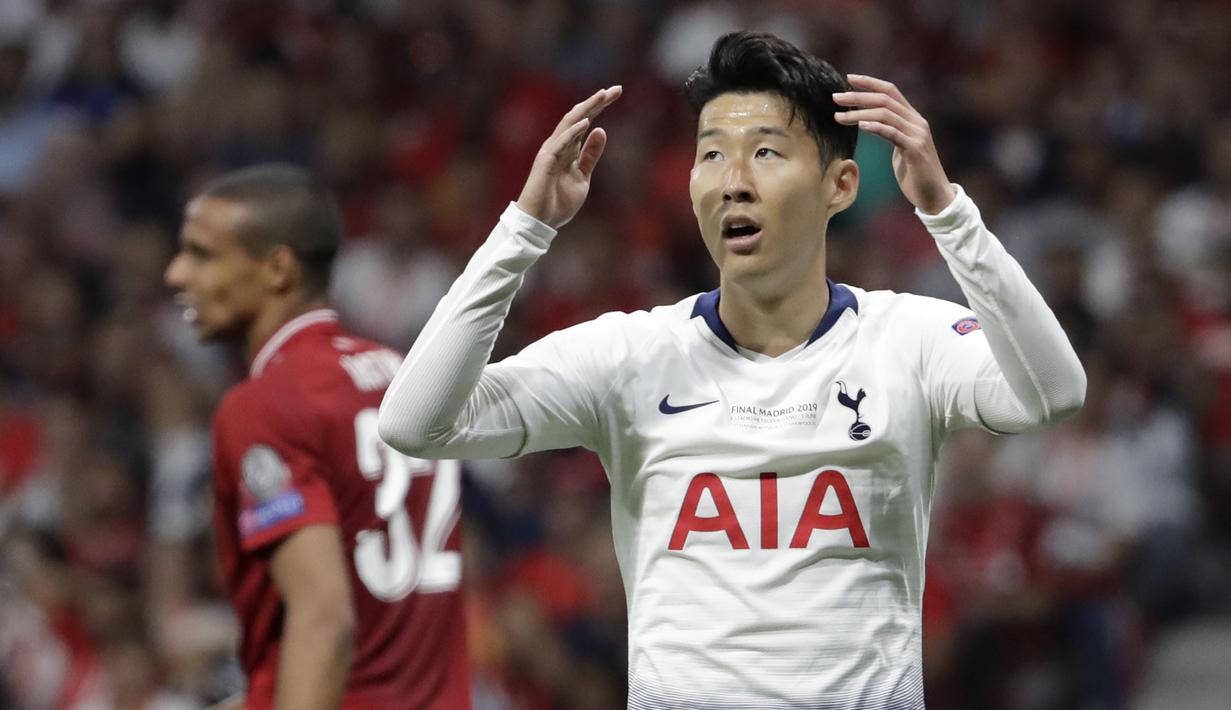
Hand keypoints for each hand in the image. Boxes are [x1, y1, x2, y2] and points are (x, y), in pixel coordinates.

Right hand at [516, 86, 622, 227]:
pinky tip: (587, 121)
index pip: (586, 120)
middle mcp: (560, 145)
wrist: (540, 222)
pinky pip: (561, 143)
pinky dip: (573, 132)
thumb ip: (591, 155)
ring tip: (602, 96)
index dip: (600, 106)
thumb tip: (601, 131)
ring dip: (586, 109)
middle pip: (578, 116)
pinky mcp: (546, 161)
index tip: (617, 92)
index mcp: (570, 148)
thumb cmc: (558, 202)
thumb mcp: (583, 177)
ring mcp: (552, 151)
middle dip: (596, 102)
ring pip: (569, 124)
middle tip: (615, 89)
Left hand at [833, 75, 955, 214]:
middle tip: (835, 97)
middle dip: (858, 96)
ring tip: (838, 116)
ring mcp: (917, 134)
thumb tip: (871, 124)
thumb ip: (890, 133)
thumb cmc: (914, 174)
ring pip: (885, 114)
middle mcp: (917, 122)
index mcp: (913, 119)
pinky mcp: (914, 149)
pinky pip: (892, 133)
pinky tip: (860, 124)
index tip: (849, 78)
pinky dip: (875, 126)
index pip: (891, 91)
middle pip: (885, 99)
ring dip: (858, 113)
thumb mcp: (900, 148)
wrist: (934, 196)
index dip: (870, 83)